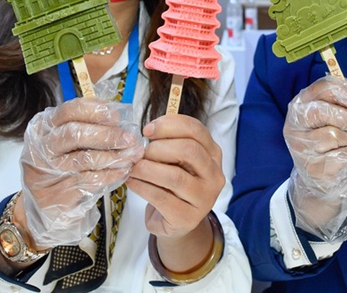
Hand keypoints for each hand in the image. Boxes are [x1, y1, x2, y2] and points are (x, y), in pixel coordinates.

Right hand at [20, 97, 144, 248]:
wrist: (45, 204)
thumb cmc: (61, 164)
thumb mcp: (66, 141)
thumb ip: (87, 125)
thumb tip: (119, 116)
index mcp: (44, 127)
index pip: (69, 111)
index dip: (95, 111)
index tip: (117, 116)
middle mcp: (42, 147)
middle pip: (75, 134)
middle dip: (107, 135)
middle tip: (129, 138)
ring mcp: (48, 171)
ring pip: (85, 159)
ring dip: (113, 156)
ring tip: (131, 155)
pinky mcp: (58, 191)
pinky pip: (90, 180)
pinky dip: (110, 175)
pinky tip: (123, 171)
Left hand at [126, 114, 223, 272]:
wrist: (176, 223)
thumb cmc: (174, 185)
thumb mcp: (177, 161)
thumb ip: (170, 144)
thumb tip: (148, 132)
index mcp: (213, 154)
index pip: (196, 130)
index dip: (169, 125)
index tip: (147, 130)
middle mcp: (214, 175)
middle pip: (189, 150)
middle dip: (158, 148)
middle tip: (141, 154)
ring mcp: (204, 198)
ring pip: (175, 176)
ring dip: (147, 169)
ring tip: (133, 168)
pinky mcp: (187, 217)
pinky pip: (161, 197)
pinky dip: (142, 186)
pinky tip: (132, 182)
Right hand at [283, 75, 346, 241]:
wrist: (322, 183)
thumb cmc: (332, 146)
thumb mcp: (334, 121)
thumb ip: (346, 108)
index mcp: (300, 106)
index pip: (320, 89)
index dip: (342, 92)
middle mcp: (294, 125)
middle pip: (323, 113)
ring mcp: (301, 148)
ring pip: (334, 136)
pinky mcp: (313, 168)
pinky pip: (342, 156)